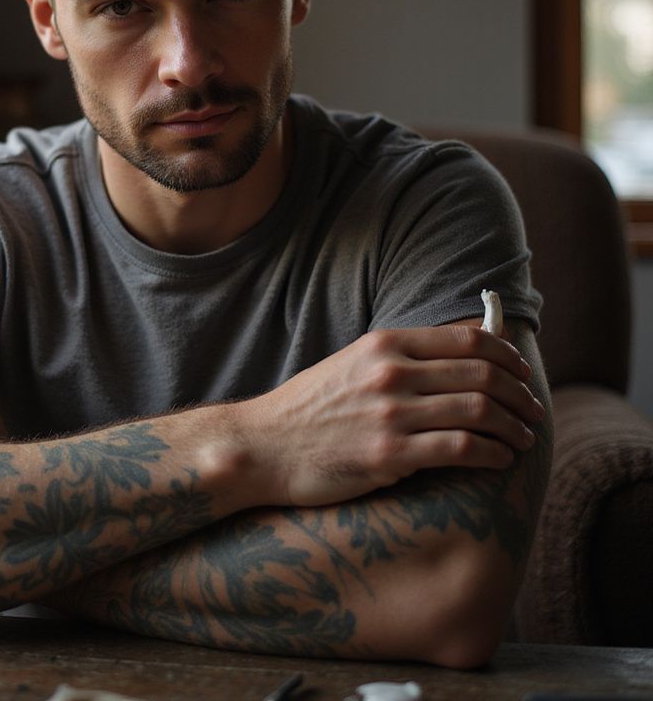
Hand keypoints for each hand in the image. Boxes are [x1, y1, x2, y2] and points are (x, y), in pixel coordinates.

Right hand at [235, 323, 544, 509]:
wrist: (265, 445)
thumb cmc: (310, 408)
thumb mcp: (352, 363)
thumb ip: (399, 357)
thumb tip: (458, 358)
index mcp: (384, 344)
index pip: (468, 340)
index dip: (507, 356)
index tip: (522, 373)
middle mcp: (391, 372)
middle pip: (483, 374)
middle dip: (520, 395)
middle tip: (534, 412)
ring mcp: (391, 413)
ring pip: (480, 411)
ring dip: (514, 427)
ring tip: (523, 438)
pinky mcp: (390, 455)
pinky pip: (462, 449)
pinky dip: (492, 454)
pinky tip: (498, 459)